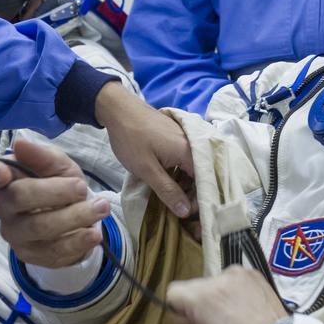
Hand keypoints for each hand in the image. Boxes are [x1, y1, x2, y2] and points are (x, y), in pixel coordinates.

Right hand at [0, 138, 111, 268]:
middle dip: (55, 191)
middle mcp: (4, 209)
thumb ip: (42, 156)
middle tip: (83, 188)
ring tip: (100, 208)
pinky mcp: (31, 256)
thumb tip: (19, 144)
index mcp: (5, 181)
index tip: (3, 171)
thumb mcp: (58, 166)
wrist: (75, 218)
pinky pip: (53, 251)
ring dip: (74, 217)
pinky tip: (94, 234)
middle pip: (19, 197)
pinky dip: (77, 241)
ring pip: (40, 227)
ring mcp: (15, 235)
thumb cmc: (60, 186)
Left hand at [95, 83, 193, 217]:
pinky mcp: (177, 137)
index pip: (206, 183)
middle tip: (179, 210)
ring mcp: (185, 139)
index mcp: (190, 152)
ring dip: (186, 184)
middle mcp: (193, 145)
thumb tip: (186, 212)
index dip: (199, 201)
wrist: (118, 108)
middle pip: (202, 176)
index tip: (186, 215)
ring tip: (173, 199)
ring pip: (193, 168)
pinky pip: (186, 160)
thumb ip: (167, 190)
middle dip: (193, 195)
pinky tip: (170, 182)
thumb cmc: (131, 138)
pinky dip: (181, 173)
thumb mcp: (146, 169)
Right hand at [166, 266, 286, 323]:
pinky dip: (236, 291)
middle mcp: (218, 277)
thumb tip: (187, 313)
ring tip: (237, 316)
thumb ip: (194, 320)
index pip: (174, 292)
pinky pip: (235, 280)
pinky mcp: (255, 273)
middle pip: (196, 286)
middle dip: (201, 302)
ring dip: (220, 295)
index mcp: (201, 296)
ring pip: (216, 282)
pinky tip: (248, 307)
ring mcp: (239, 273)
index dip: (180, 309)